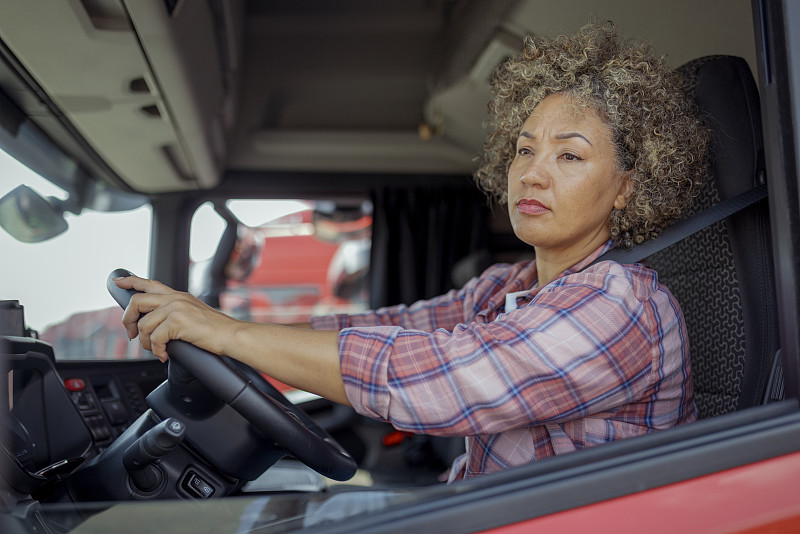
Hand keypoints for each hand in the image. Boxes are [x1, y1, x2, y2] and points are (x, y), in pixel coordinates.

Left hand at [113, 276, 237, 361]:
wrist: (232, 336)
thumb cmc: (217, 331)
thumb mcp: (194, 315)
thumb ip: (176, 314)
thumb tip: (157, 328)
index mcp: (179, 296)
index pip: (149, 283)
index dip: (131, 281)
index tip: (118, 281)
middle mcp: (176, 298)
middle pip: (137, 301)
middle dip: (127, 320)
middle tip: (132, 335)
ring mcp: (176, 308)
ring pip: (143, 324)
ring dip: (146, 342)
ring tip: (157, 350)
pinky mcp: (178, 321)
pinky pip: (155, 338)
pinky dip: (157, 350)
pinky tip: (164, 355)